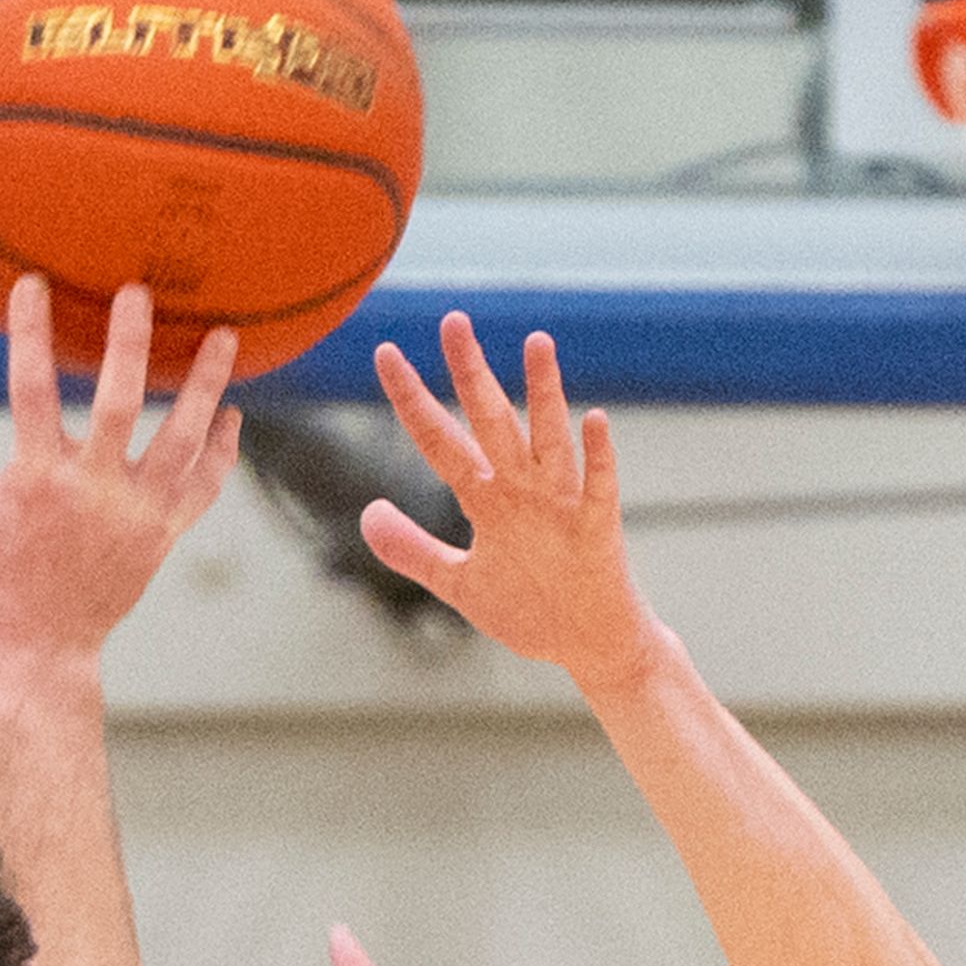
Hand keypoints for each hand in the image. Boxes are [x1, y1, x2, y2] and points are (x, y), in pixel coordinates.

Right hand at [0, 276, 240, 666]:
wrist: (36, 650)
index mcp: (34, 480)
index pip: (31, 388)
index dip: (30, 332)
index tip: (33, 284)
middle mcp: (92, 492)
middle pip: (122, 403)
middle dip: (130, 343)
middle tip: (139, 292)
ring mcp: (135, 515)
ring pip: (182, 440)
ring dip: (206, 386)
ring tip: (224, 336)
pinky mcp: (162, 536)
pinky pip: (202, 488)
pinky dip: (221, 451)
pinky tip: (231, 413)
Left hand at [361, 315, 658, 692]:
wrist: (587, 646)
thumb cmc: (529, 609)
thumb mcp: (457, 583)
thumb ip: (412, 549)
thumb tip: (367, 512)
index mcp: (486, 500)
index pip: (438, 440)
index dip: (411, 400)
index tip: (385, 352)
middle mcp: (520, 490)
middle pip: (490, 421)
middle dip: (470, 374)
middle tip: (453, 320)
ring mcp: (559, 505)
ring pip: (548, 438)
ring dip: (543, 393)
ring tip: (536, 342)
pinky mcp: (595, 529)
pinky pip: (597, 486)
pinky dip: (597, 455)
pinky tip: (594, 420)